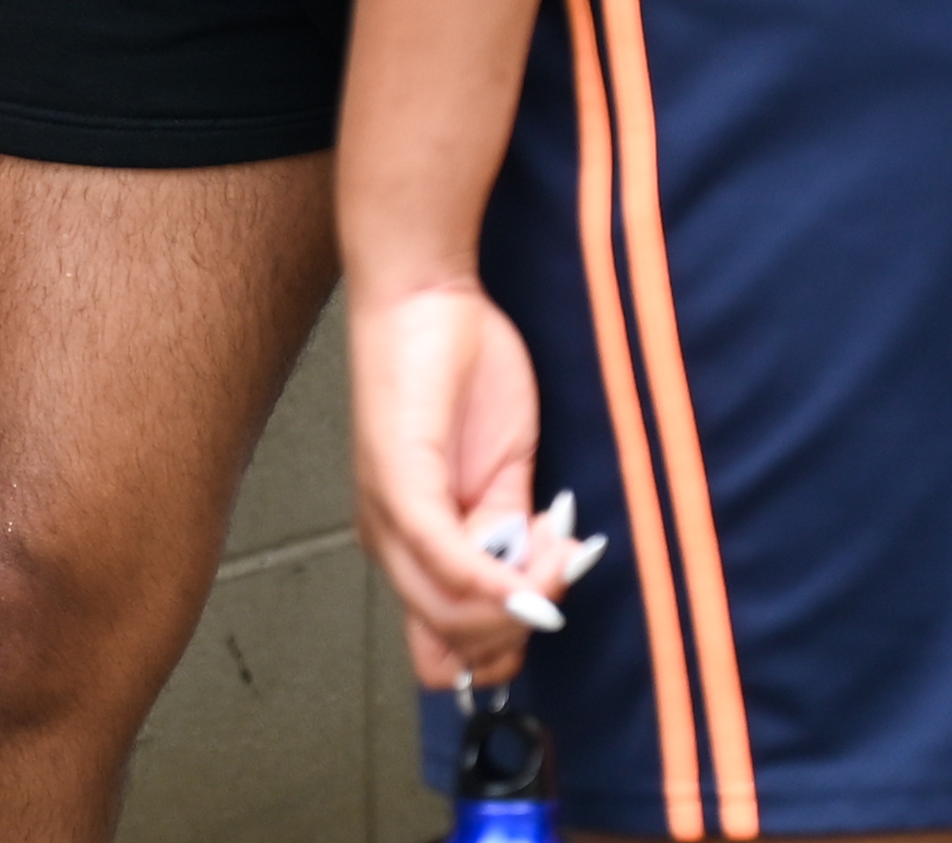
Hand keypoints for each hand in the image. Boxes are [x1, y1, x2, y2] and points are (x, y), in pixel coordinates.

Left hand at [352, 271, 551, 689]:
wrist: (426, 296)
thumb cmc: (462, 376)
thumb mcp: (501, 476)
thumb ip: (513, 540)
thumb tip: (538, 598)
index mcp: (411, 546)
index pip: (441, 652)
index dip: (499, 656)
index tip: (548, 612)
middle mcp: (389, 542)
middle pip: (456, 644)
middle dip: (525, 624)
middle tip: (563, 566)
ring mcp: (388, 516)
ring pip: (452, 614)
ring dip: (523, 598)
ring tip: (558, 546)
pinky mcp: (398, 483)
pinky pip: (445, 561)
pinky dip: (495, 582)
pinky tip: (535, 573)